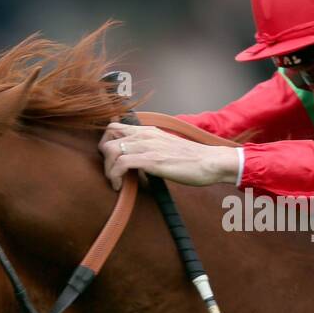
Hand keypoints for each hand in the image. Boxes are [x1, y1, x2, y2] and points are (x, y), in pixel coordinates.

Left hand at [99, 121, 237, 190]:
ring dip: (108, 169)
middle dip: (104, 155)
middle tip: (112, 170)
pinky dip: (115, 176)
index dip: (106, 142)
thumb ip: (150, 151)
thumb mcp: (166, 148)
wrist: (210, 162)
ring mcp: (147, 146)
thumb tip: (137, 166)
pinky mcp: (151, 160)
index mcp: (148, 131)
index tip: (111, 160)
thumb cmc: (192, 160)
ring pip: (111, 150)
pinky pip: (121, 164)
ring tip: (116, 181)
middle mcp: (145, 134)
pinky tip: (120, 186)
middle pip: (108, 135)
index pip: (115, 126)